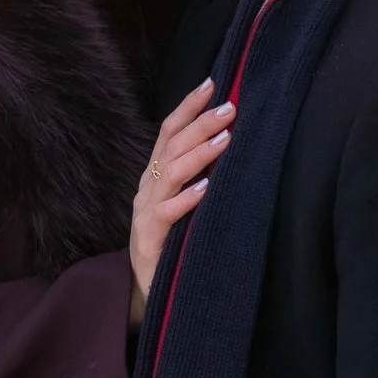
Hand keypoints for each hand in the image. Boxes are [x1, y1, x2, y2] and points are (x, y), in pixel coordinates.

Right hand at [130, 79, 234, 323]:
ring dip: (199, 154)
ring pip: (170, 174)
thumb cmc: (175, 245)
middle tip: (231, 108)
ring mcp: (145, 214)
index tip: (213, 83)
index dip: (188, 106)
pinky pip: (167, 215)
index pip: (169, 131)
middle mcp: (147, 189)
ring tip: (226, 139)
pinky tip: (206, 189)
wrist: (151, 295)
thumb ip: (199, 176)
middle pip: (171, 146)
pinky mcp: (148, 240)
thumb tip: (232, 140)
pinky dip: (186, 200)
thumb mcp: (186, 205)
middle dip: (201, 124)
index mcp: (156, 177)